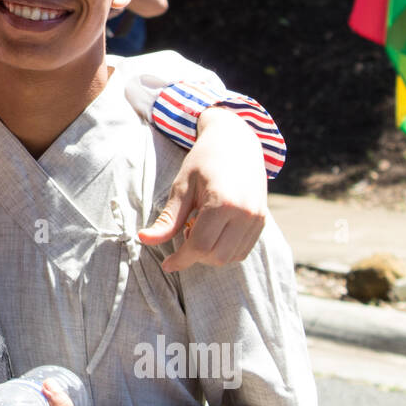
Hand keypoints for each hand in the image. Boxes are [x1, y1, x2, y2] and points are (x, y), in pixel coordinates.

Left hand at [138, 106, 266, 270]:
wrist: (236, 142)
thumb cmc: (203, 162)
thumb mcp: (181, 187)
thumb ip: (167, 219)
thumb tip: (143, 239)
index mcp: (223, 203)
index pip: (199, 246)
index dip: (180, 259)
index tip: (167, 264)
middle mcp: (245, 214)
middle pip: (216, 257)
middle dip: (195, 255)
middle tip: (184, 231)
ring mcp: (257, 219)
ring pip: (231, 257)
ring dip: (211, 254)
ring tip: (199, 227)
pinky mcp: (262, 221)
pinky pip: (243, 250)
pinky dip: (225, 249)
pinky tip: (214, 229)